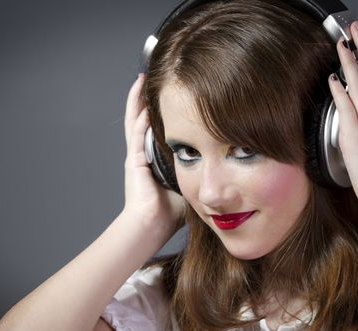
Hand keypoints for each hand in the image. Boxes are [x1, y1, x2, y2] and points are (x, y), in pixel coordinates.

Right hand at [122, 74, 184, 233]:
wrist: (151, 225)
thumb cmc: (169, 212)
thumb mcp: (190, 185)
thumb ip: (200, 171)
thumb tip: (223, 161)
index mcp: (154, 159)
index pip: (157, 128)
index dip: (162, 111)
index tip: (171, 95)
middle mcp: (142, 153)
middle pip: (142, 118)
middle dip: (148, 98)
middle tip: (153, 78)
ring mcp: (136, 155)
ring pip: (135, 119)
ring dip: (139, 99)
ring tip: (143, 78)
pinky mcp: (134, 159)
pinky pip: (136, 131)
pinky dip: (138, 114)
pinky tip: (142, 98)